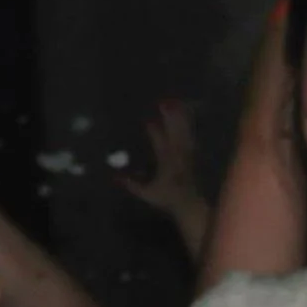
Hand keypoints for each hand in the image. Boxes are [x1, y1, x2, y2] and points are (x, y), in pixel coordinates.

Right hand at [119, 100, 201, 217]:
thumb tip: (113, 175)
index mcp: (166, 162)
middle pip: (174, 133)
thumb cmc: (167, 198)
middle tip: (165, 103)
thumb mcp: (146, 193)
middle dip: (169, 117)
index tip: (148, 120)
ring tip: (175, 103)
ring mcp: (187, 154)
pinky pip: (189, 136)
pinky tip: (185, 116)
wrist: (190, 203)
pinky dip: (187, 125)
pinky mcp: (192, 154)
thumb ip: (131, 184)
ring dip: (179, 117)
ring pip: (183, 131)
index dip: (154, 132)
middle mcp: (177, 155)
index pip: (160, 144)